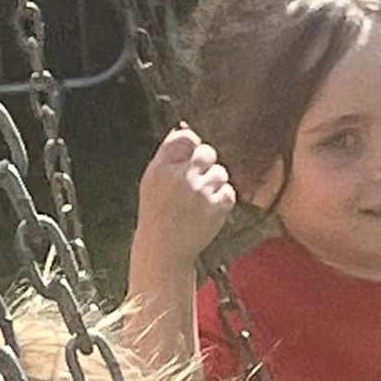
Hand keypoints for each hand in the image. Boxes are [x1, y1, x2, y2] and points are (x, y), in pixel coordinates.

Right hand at [136, 125, 236, 265]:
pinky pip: (228, 192)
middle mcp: (181, 177)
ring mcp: (200, 193)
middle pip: (207, 152)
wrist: (164, 251)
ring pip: (220, 173)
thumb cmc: (158, 215)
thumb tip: (184, 129)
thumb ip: (168, 157)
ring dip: (214, 184)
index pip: (186, 138)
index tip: (191, 157)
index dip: (192, 146)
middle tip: (197, 182)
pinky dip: (222, 200)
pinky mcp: (215, 208)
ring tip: (200, 201)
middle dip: (205, 165)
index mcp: (162, 168)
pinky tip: (208, 210)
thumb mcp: (152, 182)